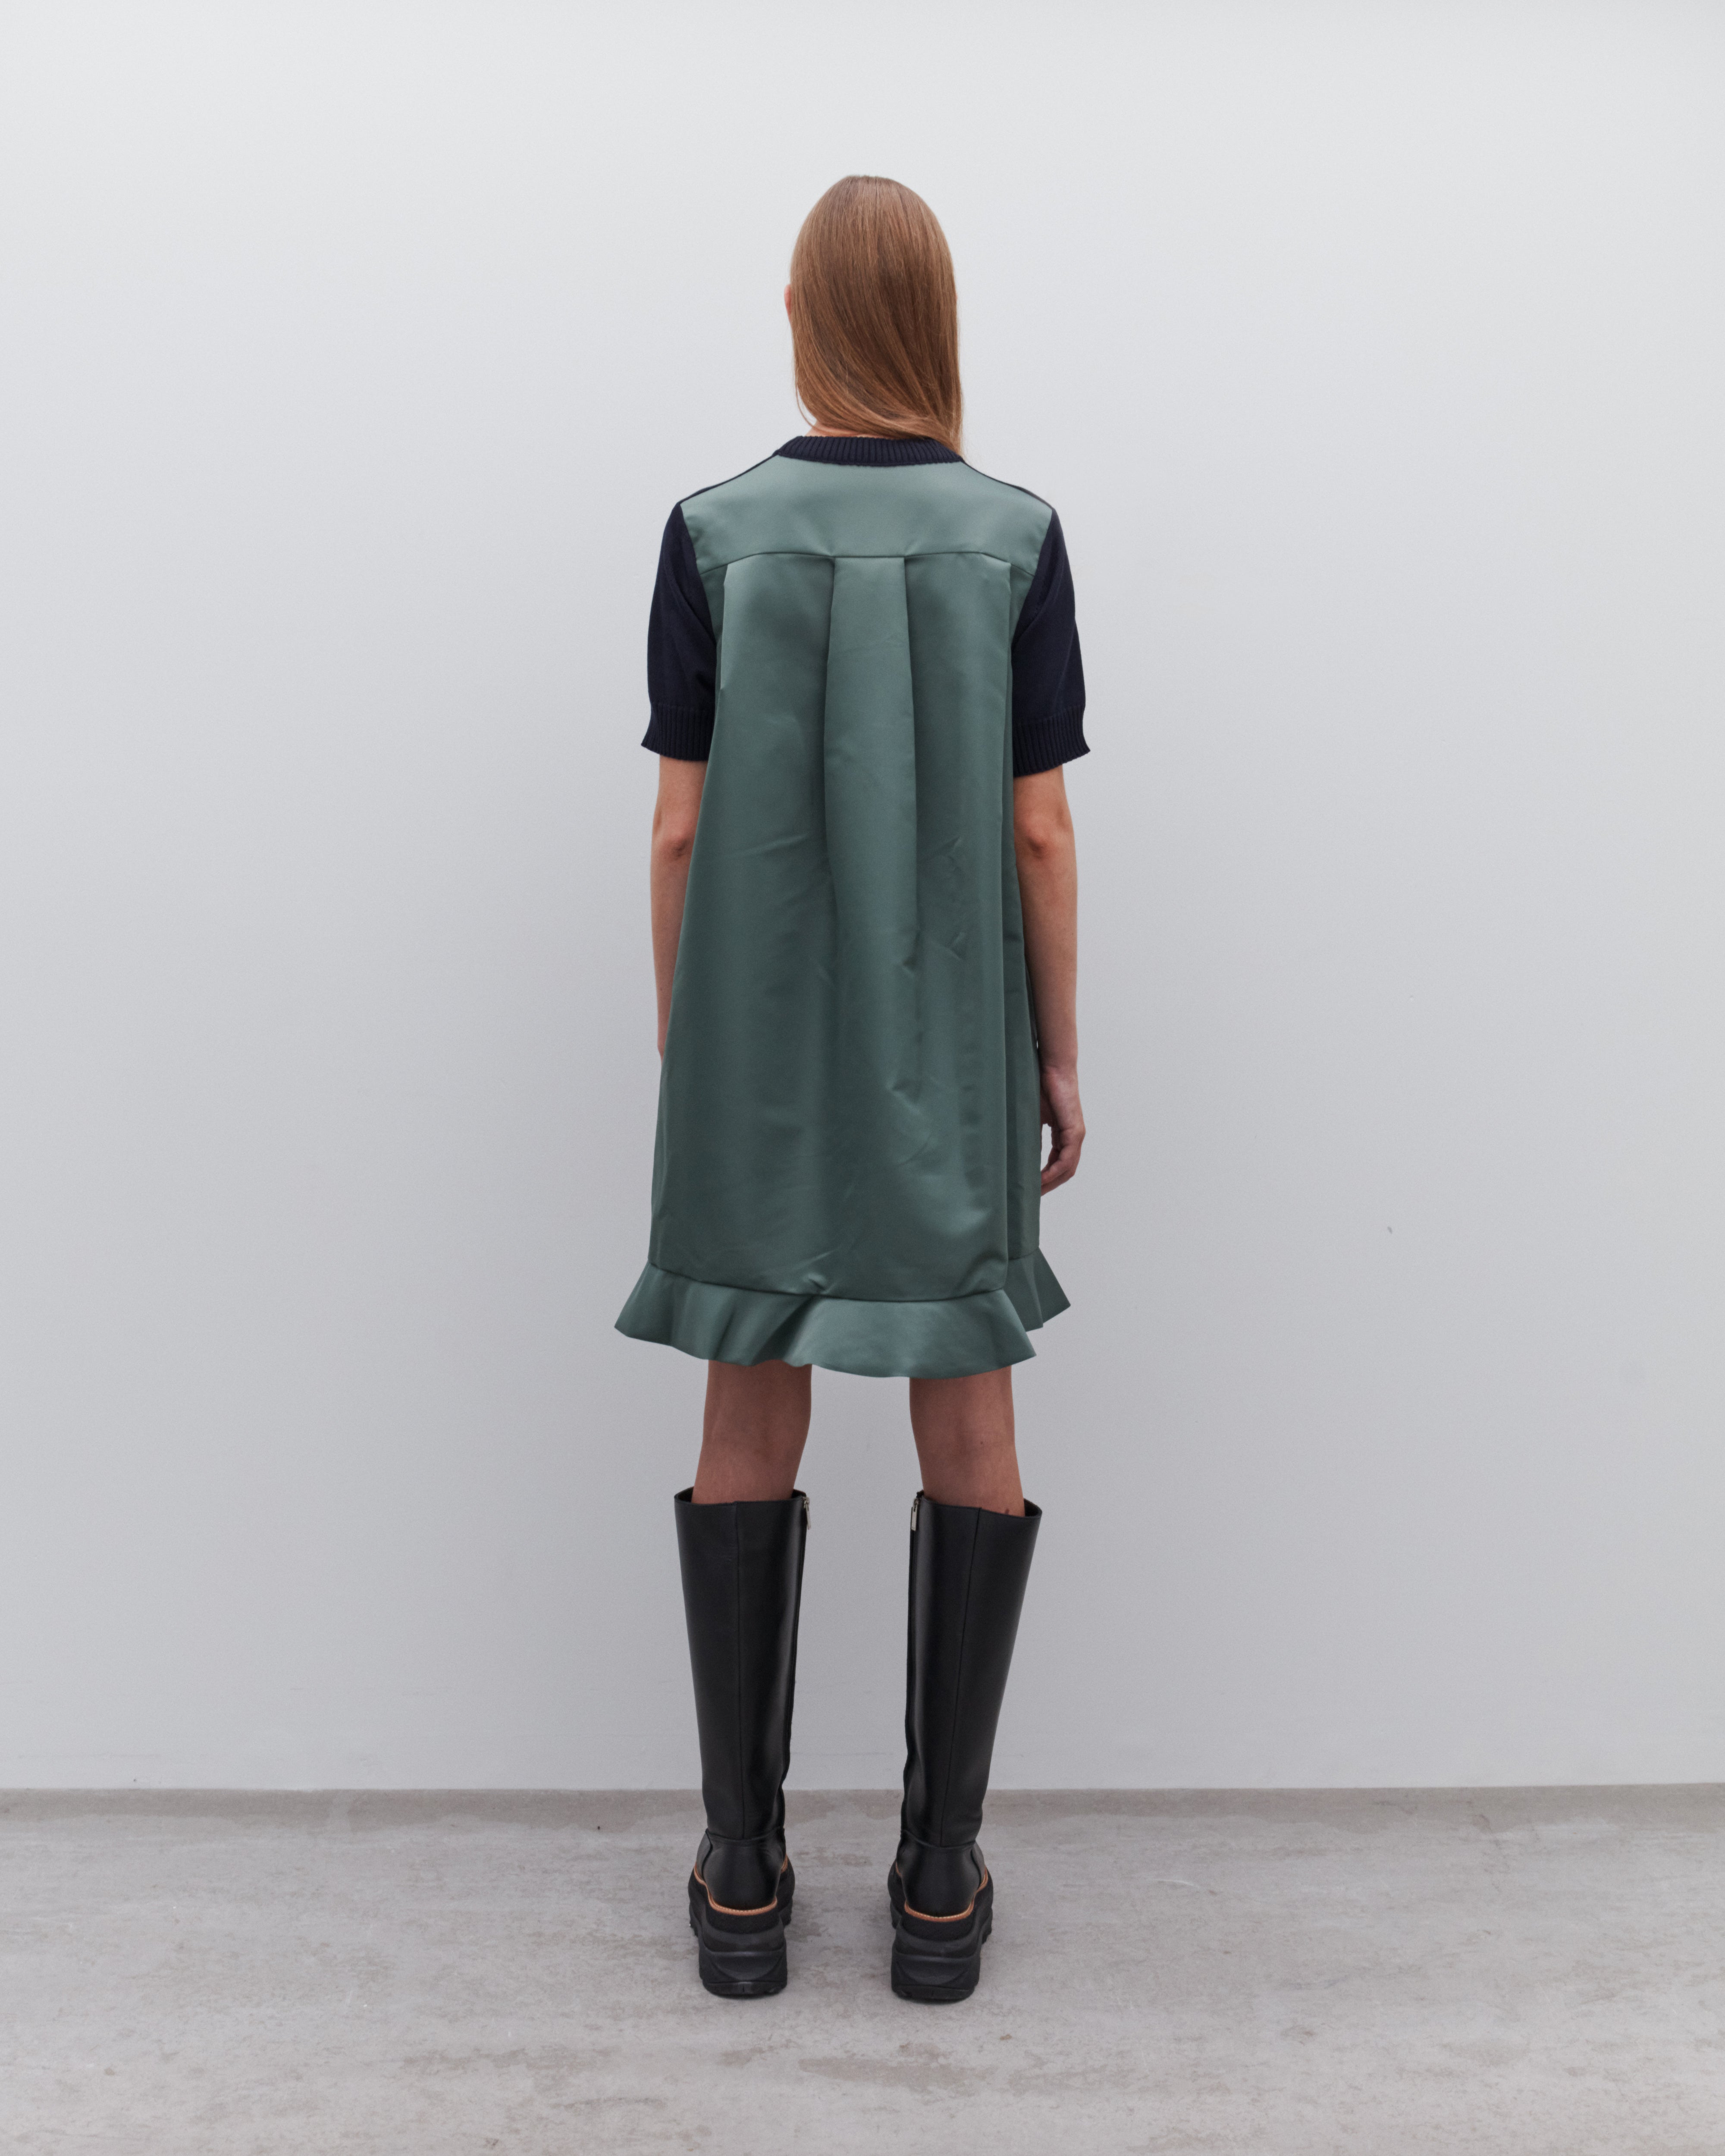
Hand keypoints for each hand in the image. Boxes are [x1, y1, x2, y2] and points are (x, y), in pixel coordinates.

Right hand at [1039, 1063, 1084, 1192]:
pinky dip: (1054, 1172)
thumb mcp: (1032, 1117)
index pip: (1058, 1164)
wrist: (1052, 1068)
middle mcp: (1073, 1137)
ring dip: (1051, 1183)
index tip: (1031, 1188)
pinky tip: (1041, 1179)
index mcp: (1064, 1135)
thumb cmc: (1040, 1086)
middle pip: (1065, 1172)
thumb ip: (1029, 1135)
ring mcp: (1076, 1135)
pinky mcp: (1075, 1131)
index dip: (1046, 1179)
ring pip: (1067, 1169)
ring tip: (1034, 1192)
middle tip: (1030, 1197)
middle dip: (1048, 1186)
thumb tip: (1017, 1153)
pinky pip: (1067, 1159)